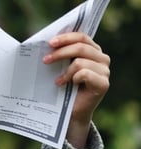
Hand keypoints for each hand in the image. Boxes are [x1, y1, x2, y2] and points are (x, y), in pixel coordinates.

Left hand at [44, 32, 109, 148]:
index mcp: (92, 50)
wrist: (69, 112)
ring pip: (81, 61)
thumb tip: (44, 43)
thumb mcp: (60, 67)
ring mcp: (104, 71)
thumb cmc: (63, 88)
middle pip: (81, 47)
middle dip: (60, 52)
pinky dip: (72, 78)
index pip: (81, 37)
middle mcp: (102, 58)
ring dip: (65, 70)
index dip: (65, 38)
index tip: (49, 43)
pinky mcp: (103, 84)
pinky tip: (65, 85)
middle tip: (46, 60)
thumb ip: (59, 53)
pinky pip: (84, 74)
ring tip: (58, 80)